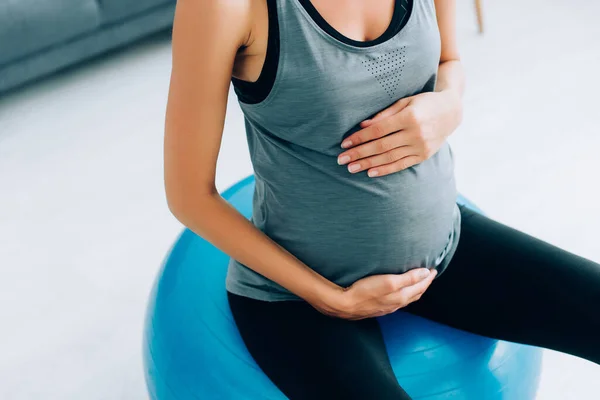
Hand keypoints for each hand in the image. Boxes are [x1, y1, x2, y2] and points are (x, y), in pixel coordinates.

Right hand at [314, 268, 437, 319]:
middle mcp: (396, 304)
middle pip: (415, 294)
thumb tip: (426, 273)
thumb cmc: (364, 291)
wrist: (344, 305)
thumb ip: (408, 278)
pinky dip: (403, 293)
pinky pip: (396, 300)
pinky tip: (397, 291)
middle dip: (424, 284)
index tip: (434, 269)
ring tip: (417, 281)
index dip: (428, 278)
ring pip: (406, 298)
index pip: (420, 287)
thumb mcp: (388, 282)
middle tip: (428, 274)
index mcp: (401, 297)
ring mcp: (386, 307)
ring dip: (414, 289)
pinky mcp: (377, 307)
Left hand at [336, 90, 461, 177]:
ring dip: (368, 164)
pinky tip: (370, 173)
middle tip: (341, 160)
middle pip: (381, 146)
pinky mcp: (424, 156)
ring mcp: (421, 146)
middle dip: (359, 154)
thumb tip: (361, 126)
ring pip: (389, 158)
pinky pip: (401, 165)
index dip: (359, 138)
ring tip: (351, 168)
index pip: (378, 130)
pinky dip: (385, 170)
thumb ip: (383, 114)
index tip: (344, 143)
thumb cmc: (423, 103)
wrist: (451, 112)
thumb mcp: (404, 102)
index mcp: (409, 117)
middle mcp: (415, 133)